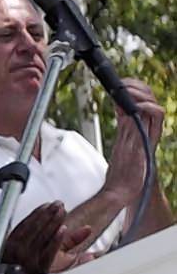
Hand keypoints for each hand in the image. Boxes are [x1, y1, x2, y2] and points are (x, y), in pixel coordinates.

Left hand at [1, 201, 91, 273]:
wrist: (17, 271)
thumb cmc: (44, 269)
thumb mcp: (62, 268)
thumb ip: (78, 261)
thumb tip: (93, 255)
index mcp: (40, 268)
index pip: (48, 253)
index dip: (57, 240)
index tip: (64, 228)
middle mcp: (26, 259)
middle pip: (40, 236)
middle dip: (52, 220)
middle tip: (62, 208)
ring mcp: (15, 250)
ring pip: (31, 228)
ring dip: (45, 214)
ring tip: (57, 204)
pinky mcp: (10, 240)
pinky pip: (23, 224)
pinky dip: (34, 214)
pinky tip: (44, 207)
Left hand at [102, 78, 164, 203]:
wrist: (122, 190)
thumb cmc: (122, 170)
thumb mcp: (121, 139)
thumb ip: (123, 122)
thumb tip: (117, 103)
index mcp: (139, 127)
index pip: (142, 101)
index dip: (134, 89)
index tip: (120, 83)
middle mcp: (145, 129)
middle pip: (149, 100)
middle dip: (138, 87)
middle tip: (123, 83)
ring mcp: (147, 135)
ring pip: (153, 106)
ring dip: (141, 94)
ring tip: (127, 89)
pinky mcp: (146, 141)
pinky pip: (155, 119)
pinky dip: (148, 108)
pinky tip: (137, 104)